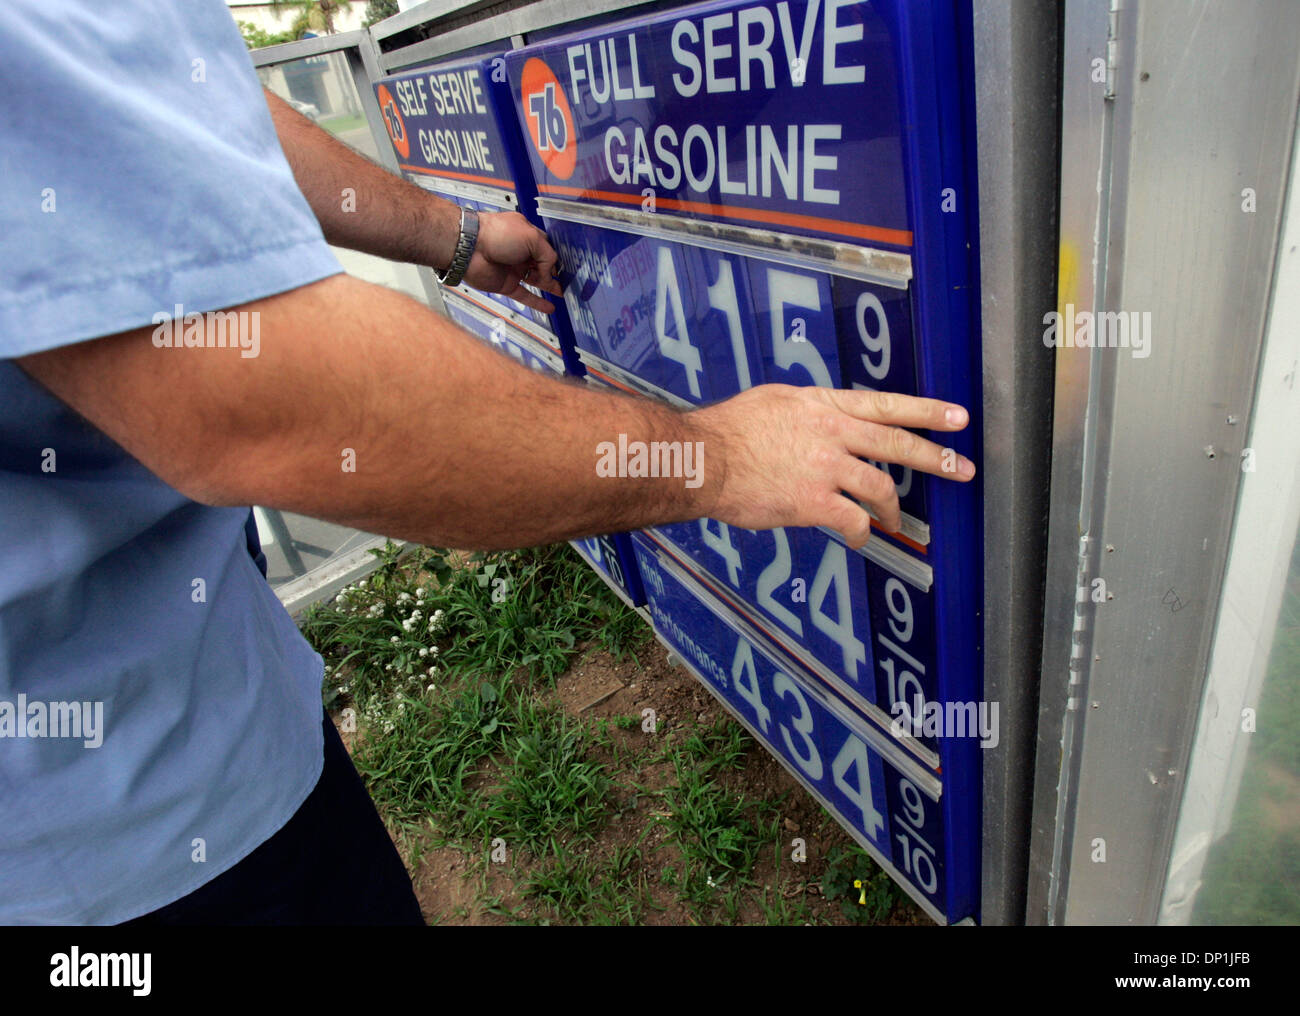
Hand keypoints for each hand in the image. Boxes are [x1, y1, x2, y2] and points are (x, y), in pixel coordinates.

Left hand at [463, 211, 563, 312]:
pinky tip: (549, 307)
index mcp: (527, 235)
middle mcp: (520, 252)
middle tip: (568, 282)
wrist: (470, 248)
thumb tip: (550, 274)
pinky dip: (538, 302)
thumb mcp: (532, 238)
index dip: (556, 258)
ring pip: (536, 281)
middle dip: (555, 274)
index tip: (567, 268)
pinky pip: (525, 296)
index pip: (547, 248)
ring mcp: (513, 269)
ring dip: (549, 288)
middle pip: (543, 266)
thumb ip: (547, 256)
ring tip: (562, 294)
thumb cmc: (496, 234)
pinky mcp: (506, 284)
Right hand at [691, 385, 974, 547]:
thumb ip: (806, 411)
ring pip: (880, 487)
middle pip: (897, 444)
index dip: (926, 411)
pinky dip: (860, 531)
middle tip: (963, 469)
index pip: (886, 405)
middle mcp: (831, 432)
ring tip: (895, 520)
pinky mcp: (813, 502)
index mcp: (823, 405)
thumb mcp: (773, 402)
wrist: (703, 459)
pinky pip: (852, 520)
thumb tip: (819, 421)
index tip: (957, 417)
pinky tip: (858, 536)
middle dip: (936, 458)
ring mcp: (824, 467)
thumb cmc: (728, 431)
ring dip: (892, 508)